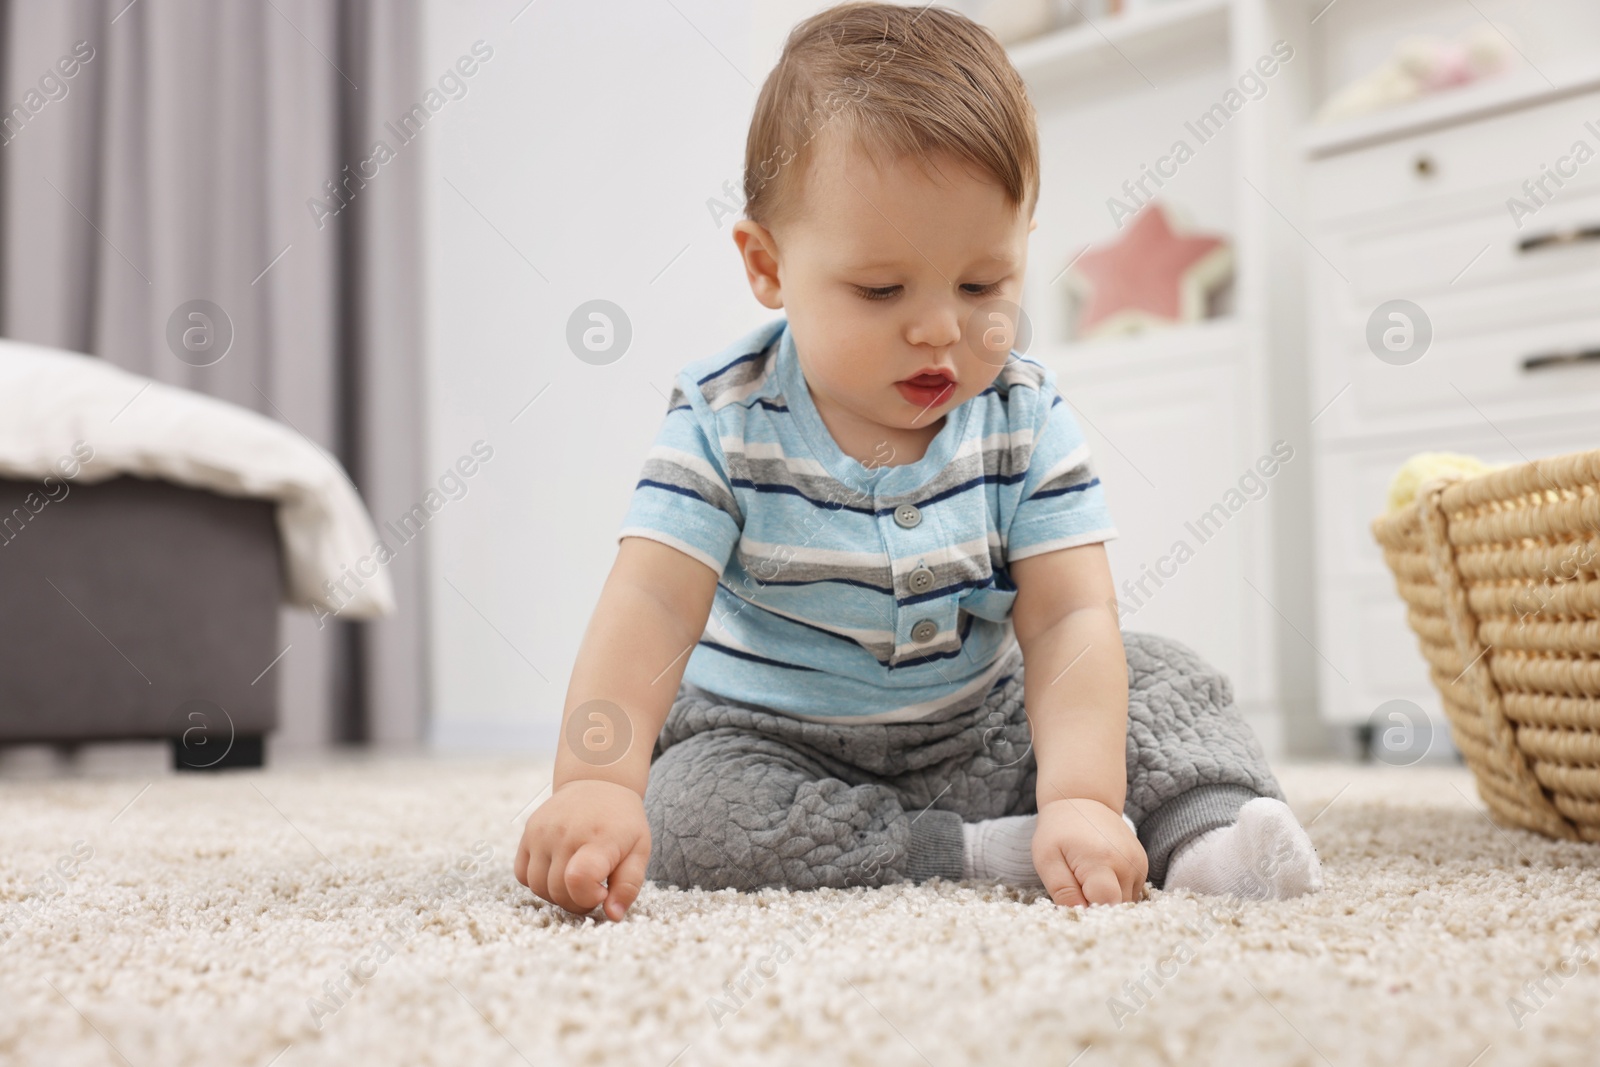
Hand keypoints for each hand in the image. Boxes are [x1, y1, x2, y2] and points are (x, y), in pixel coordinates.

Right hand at [515, 778, 650, 920]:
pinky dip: (538, 882)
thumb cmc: (622, 822)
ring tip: (577, 880)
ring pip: (538, 888)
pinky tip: (558, 870)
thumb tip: (613, 915)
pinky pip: (522, 875)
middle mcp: (565, 833)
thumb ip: (628, 885)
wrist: (599, 782)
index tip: (603, 891)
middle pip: (558, 892)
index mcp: (598, 838)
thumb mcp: (639, 851)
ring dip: (557, 894)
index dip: (589, 898)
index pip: (578, 881)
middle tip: (594, 888)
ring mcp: (542, 831)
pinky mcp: (528, 832)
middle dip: (577, 901)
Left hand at [1033, 797, 1147, 906]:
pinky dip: (1115, 892)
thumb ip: (1062, 890)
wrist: (1084, 800)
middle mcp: (1127, 864)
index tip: (1074, 904)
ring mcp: (1138, 865)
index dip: (1089, 912)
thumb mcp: (1047, 859)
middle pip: (1117, 907)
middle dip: (1097, 909)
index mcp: (1101, 861)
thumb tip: (1077, 915)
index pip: (1106, 904)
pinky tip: (1099, 877)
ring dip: (1107, 901)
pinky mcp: (1142, 866)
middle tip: (1076, 892)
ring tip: (1086, 881)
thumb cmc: (1059, 831)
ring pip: (1126, 903)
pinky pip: (1131, 893)